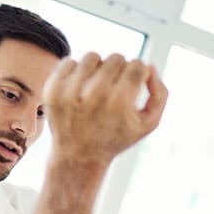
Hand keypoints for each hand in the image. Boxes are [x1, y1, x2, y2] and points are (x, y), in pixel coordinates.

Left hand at [43, 52, 167, 173]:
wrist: (78, 156)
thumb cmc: (116, 137)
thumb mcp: (148, 124)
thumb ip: (160, 94)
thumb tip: (150, 66)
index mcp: (120, 102)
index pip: (137, 65)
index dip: (139, 74)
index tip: (133, 87)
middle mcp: (94, 95)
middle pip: (116, 58)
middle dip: (120, 70)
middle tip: (115, 90)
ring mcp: (70, 91)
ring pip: (93, 56)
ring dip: (98, 68)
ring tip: (97, 88)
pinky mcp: (53, 89)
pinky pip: (70, 61)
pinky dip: (77, 72)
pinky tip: (80, 90)